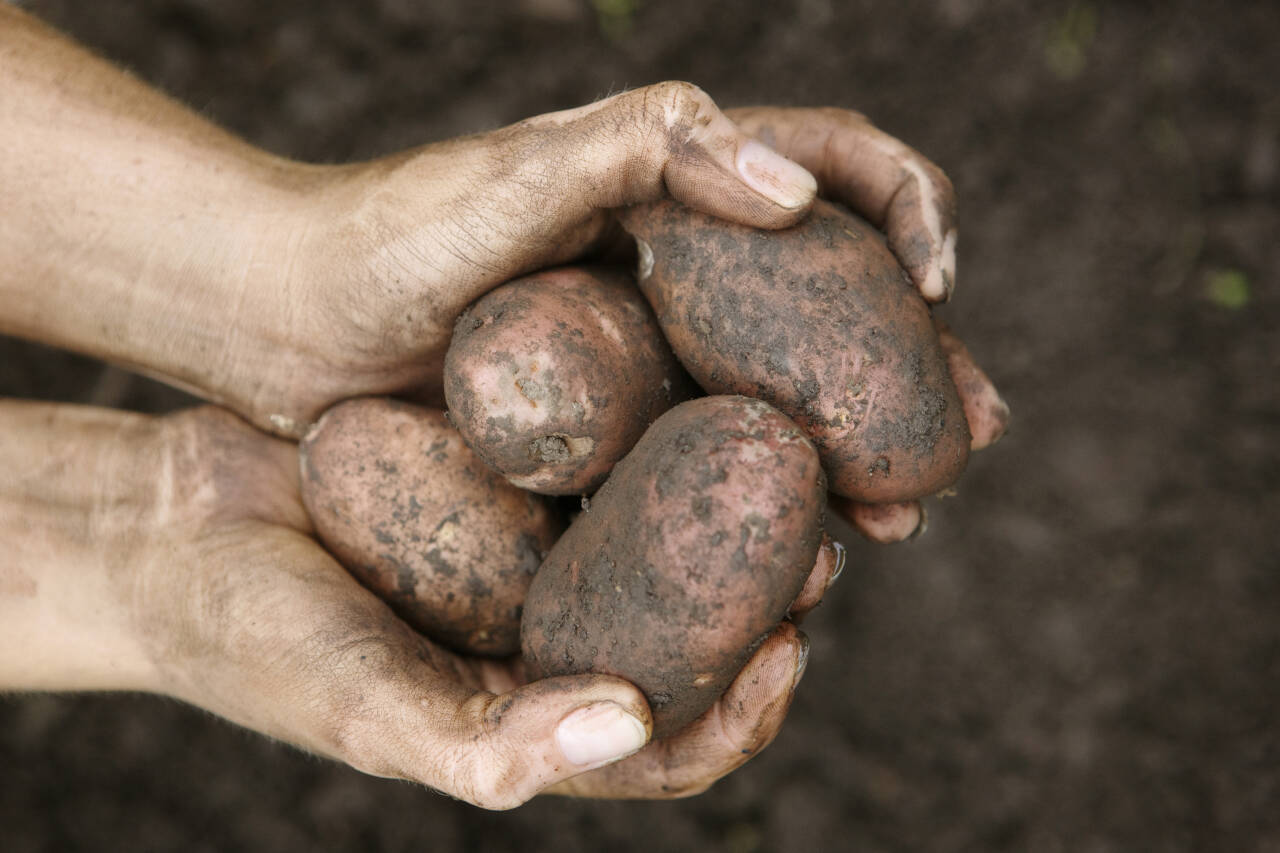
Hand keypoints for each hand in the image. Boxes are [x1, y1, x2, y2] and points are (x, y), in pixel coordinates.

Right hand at [0, 401, 831, 806]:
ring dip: (722, 514)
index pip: (672, 743)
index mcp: (528, 716)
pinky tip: (680, 388)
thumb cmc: (253, 638)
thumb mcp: (362, 705)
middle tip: (822, 539)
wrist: (170, 528)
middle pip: (688, 639)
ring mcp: (526, 557)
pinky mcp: (503, 486)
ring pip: (655, 545)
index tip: (792, 644)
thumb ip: (483, 739)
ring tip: (776, 456)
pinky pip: (595, 468)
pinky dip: (642, 443)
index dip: (743, 708)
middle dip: (762, 600)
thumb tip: (633, 720)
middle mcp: (544, 638)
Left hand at [1, 7, 985, 447]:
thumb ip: (653, 149)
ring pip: (787, 389)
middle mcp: (682, 263)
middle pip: (835, 300)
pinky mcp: (613, 421)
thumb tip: (795, 193)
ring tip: (899, 514)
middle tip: (964, 437)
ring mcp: (651, 347)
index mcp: (680, 182)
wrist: (284, 320)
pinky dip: (767, 495)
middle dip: (912, 362)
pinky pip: (714, 456)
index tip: (933, 285)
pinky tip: (801, 546)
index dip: (908, 211)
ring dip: (858, 445)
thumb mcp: (522, 175)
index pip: (837, 166)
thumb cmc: (389, 236)